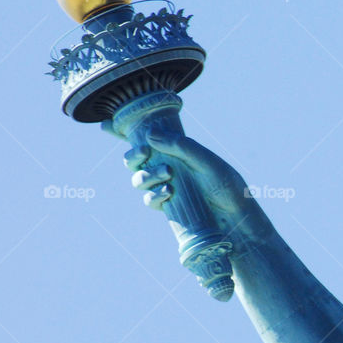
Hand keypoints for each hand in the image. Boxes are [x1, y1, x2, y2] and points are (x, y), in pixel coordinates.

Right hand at [123, 128, 273, 248]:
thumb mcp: (207, 161)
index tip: (106, 125)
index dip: (124, 131)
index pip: (149, 137)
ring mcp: (166, 186)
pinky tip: (168, 193)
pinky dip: (153, 195)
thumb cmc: (227, 185)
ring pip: (139, 179)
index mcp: (177, 150)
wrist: (236, 216)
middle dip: (133, 155)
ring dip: (146, 175)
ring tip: (168, 175)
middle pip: (135, 159)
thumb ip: (181, 147)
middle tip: (144, 152)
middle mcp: (168, 166)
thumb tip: (150, 135)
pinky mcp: (168, 206)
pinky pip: (149, 199)